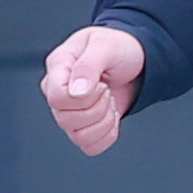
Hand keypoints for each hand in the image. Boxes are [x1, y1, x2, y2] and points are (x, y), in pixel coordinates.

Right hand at [39, 24, 149, 156]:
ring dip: (103, 121)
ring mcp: (69, 112)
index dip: (83, 97)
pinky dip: (107, 134)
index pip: (56, 97)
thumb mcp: (106, 46)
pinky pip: (90, 147)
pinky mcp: (84, 127)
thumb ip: (89, 66)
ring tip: (108, 100)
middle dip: (97, 107)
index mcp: (58, 68)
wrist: (136, 58)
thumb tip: (76, 92)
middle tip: (106, 89)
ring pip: (78, 137)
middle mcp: (59, 92)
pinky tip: (110, 115)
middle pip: (66, 120)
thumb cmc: (118, 46)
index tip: (100, 83)